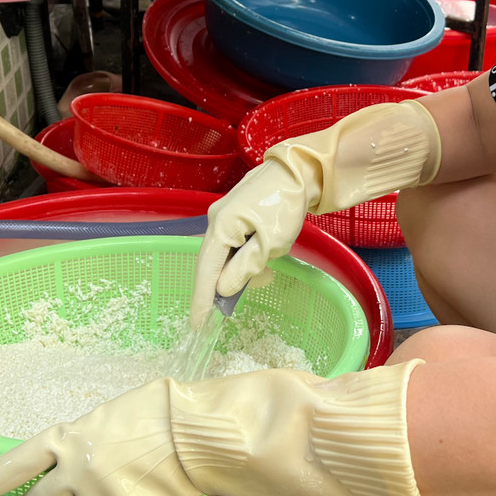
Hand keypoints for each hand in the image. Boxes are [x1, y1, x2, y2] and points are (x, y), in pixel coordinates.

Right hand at [191, 101, 440, 329]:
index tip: (197, 324)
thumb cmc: (285, 206)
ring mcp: (224, 214)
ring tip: (259, 279)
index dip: (201, 299)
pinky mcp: (236, 212)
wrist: (299, 171)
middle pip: (210, 262)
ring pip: (223, 252)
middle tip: (219, 313)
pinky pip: (232, 241)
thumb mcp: (270, 244)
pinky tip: (260, 263)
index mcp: (220, 227)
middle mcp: (216, 219)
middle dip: (216, 287)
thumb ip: (245, 269)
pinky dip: (241, 256)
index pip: (205, 270)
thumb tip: (223, 289)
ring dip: (235, 270)